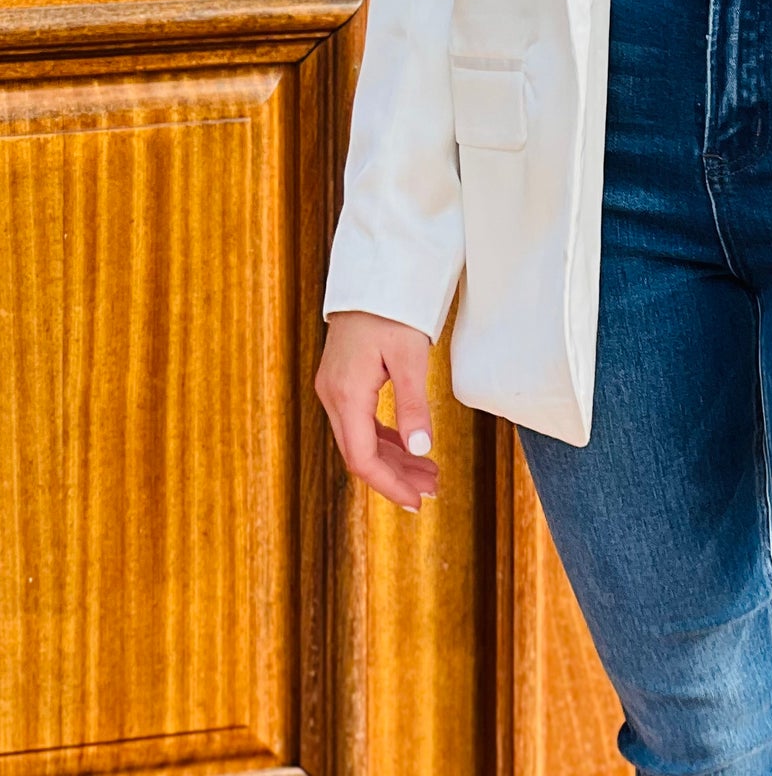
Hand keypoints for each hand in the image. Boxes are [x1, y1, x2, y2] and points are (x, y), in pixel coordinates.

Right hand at [315, 310, 439, 509]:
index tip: (417, 502)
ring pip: (360, 440)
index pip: (362, 458)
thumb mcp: (410, 356)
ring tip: (429, 474)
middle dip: (396, 476)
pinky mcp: (342, 381)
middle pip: (360, 453)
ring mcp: (334, 389)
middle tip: (433, 490)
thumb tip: (422, 450)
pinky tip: (409, 447)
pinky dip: (385, 439)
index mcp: (346, 394)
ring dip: (393, 459)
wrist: (373, 274)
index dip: (389, 485)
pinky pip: (360, 422)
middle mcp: (333, 396)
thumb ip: (413, 404)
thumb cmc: (392, 309)